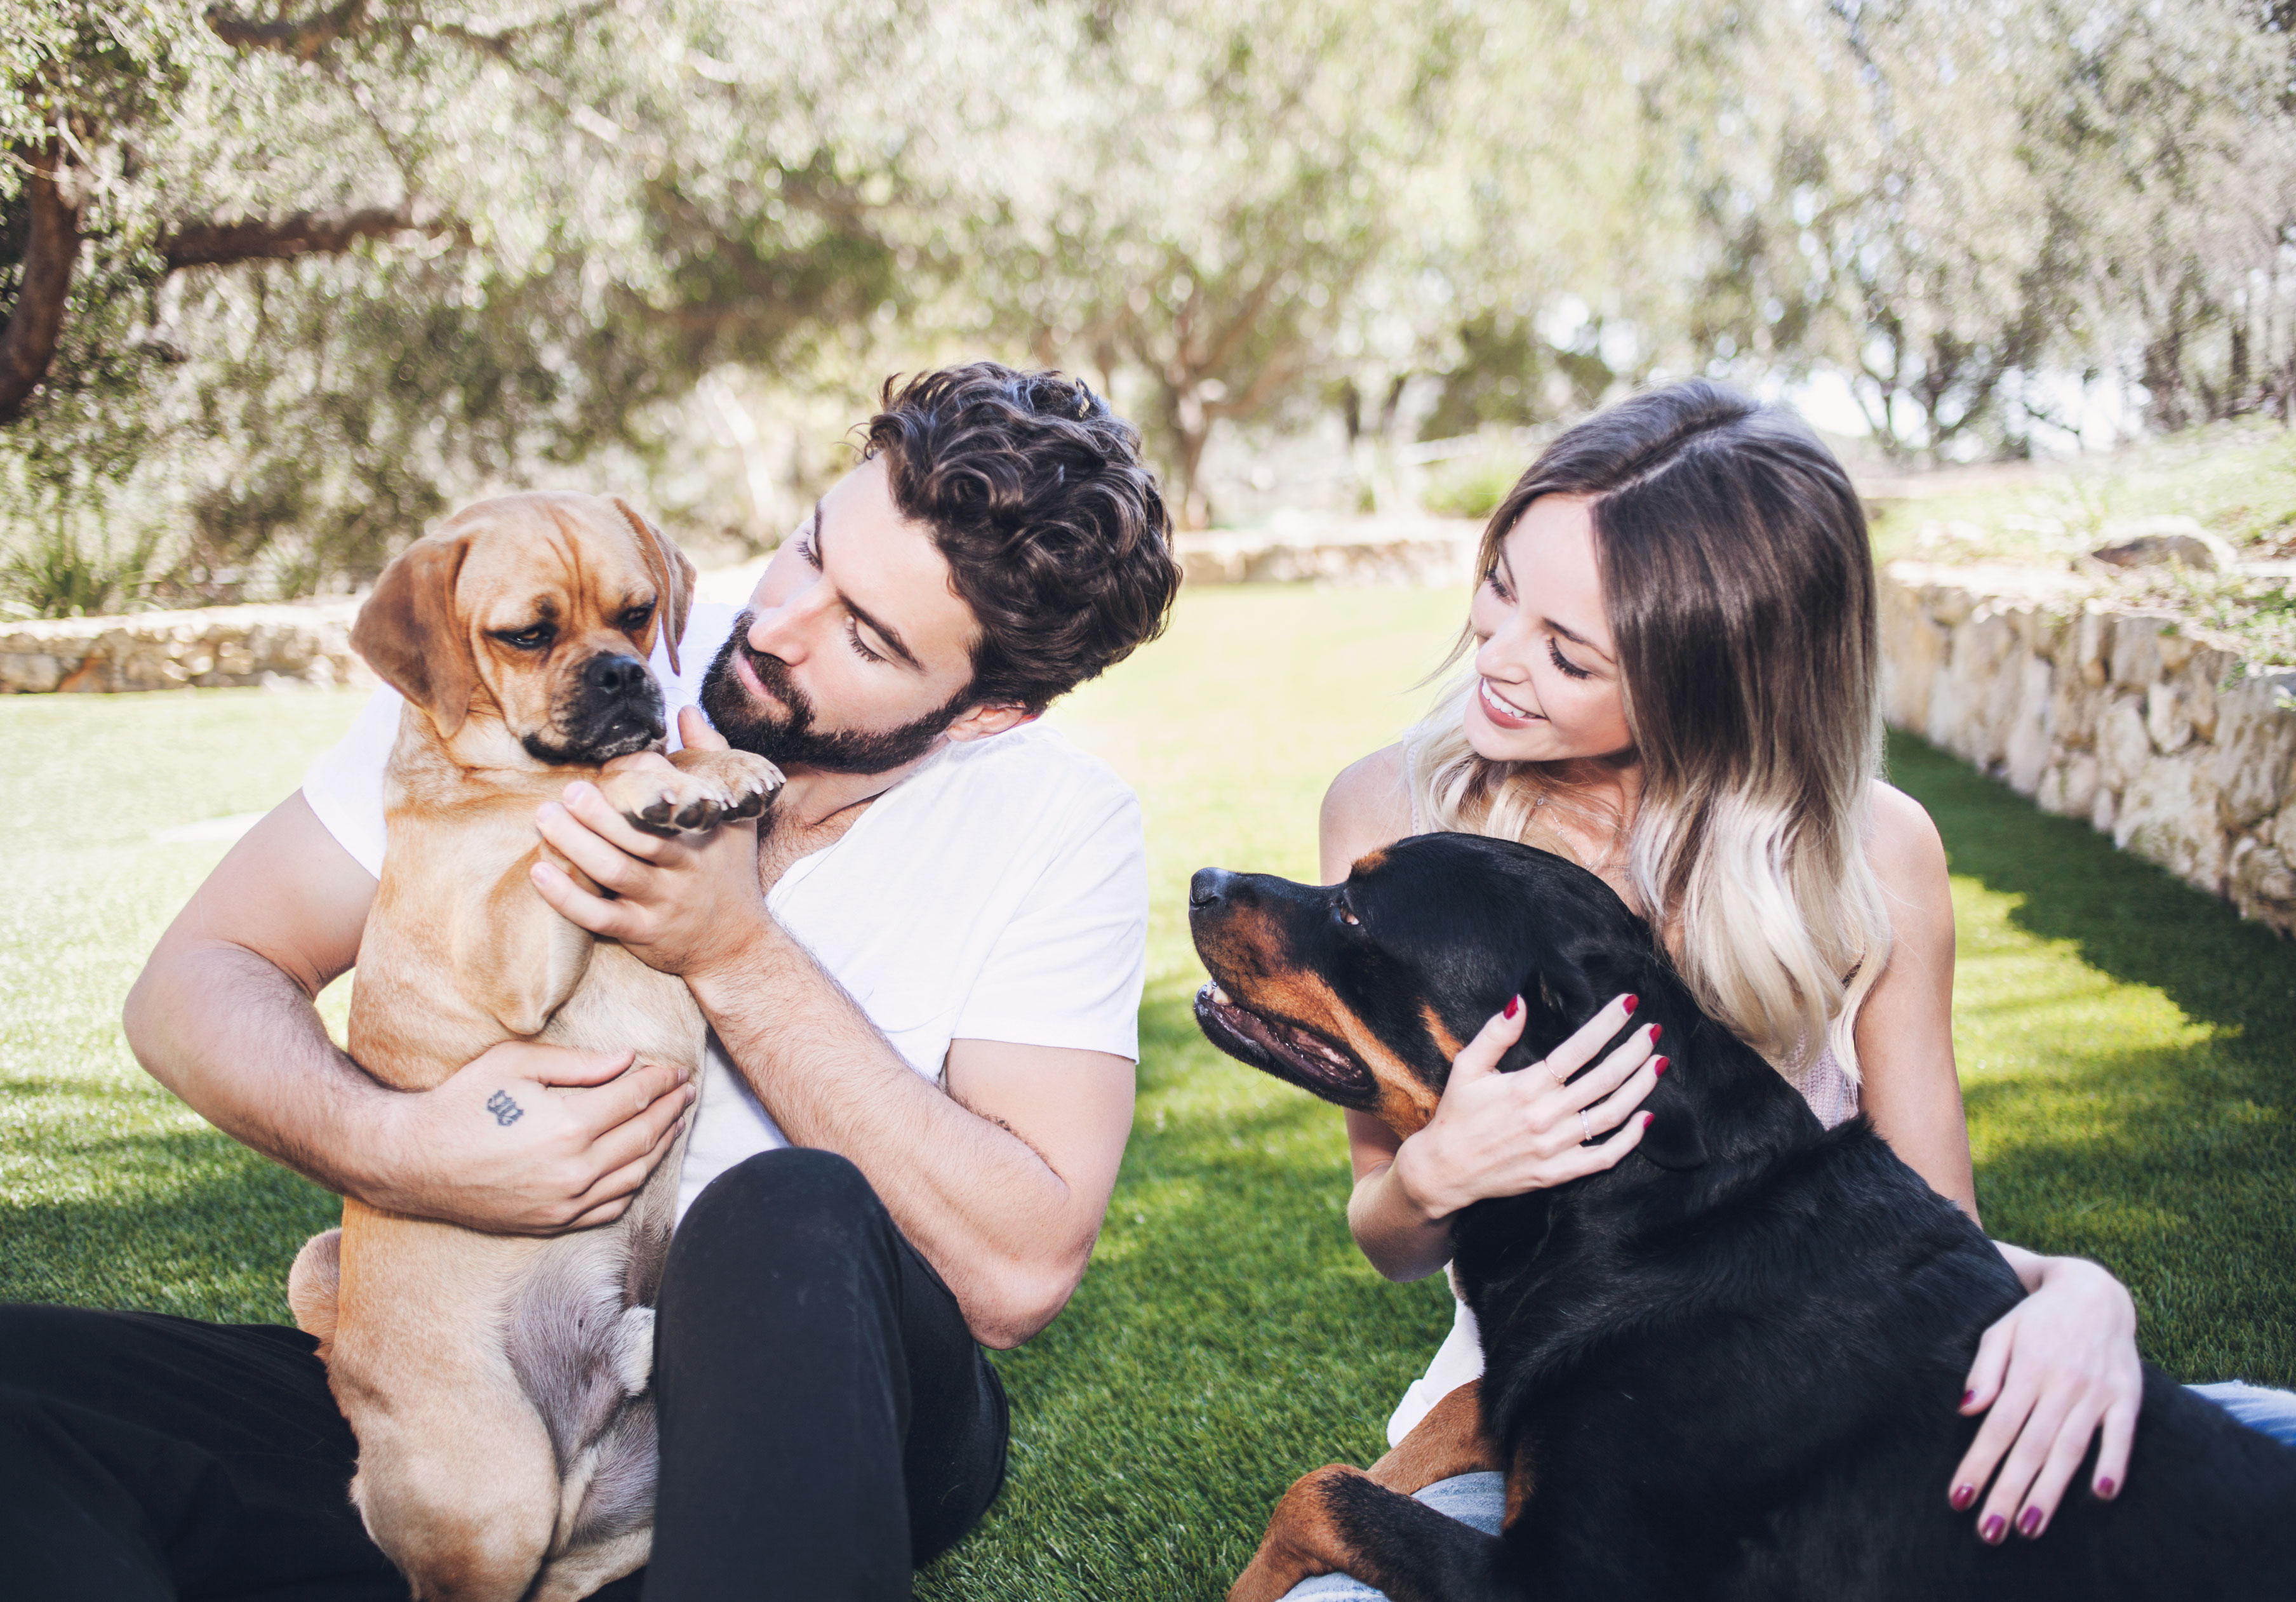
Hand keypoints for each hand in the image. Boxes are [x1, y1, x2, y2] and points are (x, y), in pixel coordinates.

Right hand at [367, 1040, 694, 1232]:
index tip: (676, 1068)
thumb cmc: (460, 1103)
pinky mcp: (551, 1223)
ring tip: (675, 1122)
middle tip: (688, 1091)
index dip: (661, 1081)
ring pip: (634, 1174)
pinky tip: (642, 1165)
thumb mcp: (514, 1063)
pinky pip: (609, 1207)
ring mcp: (564, 1203)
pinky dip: (633, 1184)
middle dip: (671, 1110)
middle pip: (643, 1136)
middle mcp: (574, 1170)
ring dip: (661, 1146)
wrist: (411, 1161)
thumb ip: (578, 1064)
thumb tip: (628, 1059)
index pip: (635, 1099)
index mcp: (569, 1126)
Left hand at [529, 709, 770, 980]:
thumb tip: (688, 710)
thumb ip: (712, 760)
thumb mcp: (735, 818)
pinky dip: (567, 897)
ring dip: (575, 845)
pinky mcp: (640, 933)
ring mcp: (660, 904)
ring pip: (613, 873)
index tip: (614, 767)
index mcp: (703, 838)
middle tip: (568, 789)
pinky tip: (539, 873)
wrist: (738, 947)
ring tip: (544, 818)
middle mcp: (682, 871)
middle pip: (638, 839)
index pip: (673, 806)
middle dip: (600, 814)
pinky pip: (598, 917)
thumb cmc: (731, 874)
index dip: (643, 786)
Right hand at [1389, 992, 1660, 1220]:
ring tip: (1657, 1064)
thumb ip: (1495, 1034)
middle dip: (1634, 1051)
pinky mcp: (1557, 1173)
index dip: (1608, 1024)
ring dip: (1640, 1088)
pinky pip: (1604, 1157)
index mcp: (1525, 1087)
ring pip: (1611, 1115)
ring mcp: (1554, 1147)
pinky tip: (1647, 1117)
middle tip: (1654, 1031)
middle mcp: (1545, 1116)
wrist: (1445, 1172)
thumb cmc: (1457, 1115)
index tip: (1629, 1002)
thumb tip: (1519, 1001)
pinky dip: (1630, 1139)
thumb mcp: (1467, 1067)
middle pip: (1604, 1079)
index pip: (1578, 1049)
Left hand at [1948, 1253, 2141, 1540]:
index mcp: (2027, 1369)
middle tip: (1989, 1532)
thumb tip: (1965, 1410)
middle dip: (2008, 1491)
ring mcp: (2097, 1392)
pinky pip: (2121, 1435)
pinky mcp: (2127, 1397)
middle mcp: (2062, 1383)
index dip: (1978, 1463)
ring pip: (2071, 1449)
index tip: (1958, 1498)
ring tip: (2029, 1527)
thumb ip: (1984, 1370)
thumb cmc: (2036, 1319)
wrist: (2095, 1291)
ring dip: (2051, 1490)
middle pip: (2031, 1446)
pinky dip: (2113, 1463)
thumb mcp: (2000, 1331)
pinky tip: (2101, 1494)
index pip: (1998, 1426)